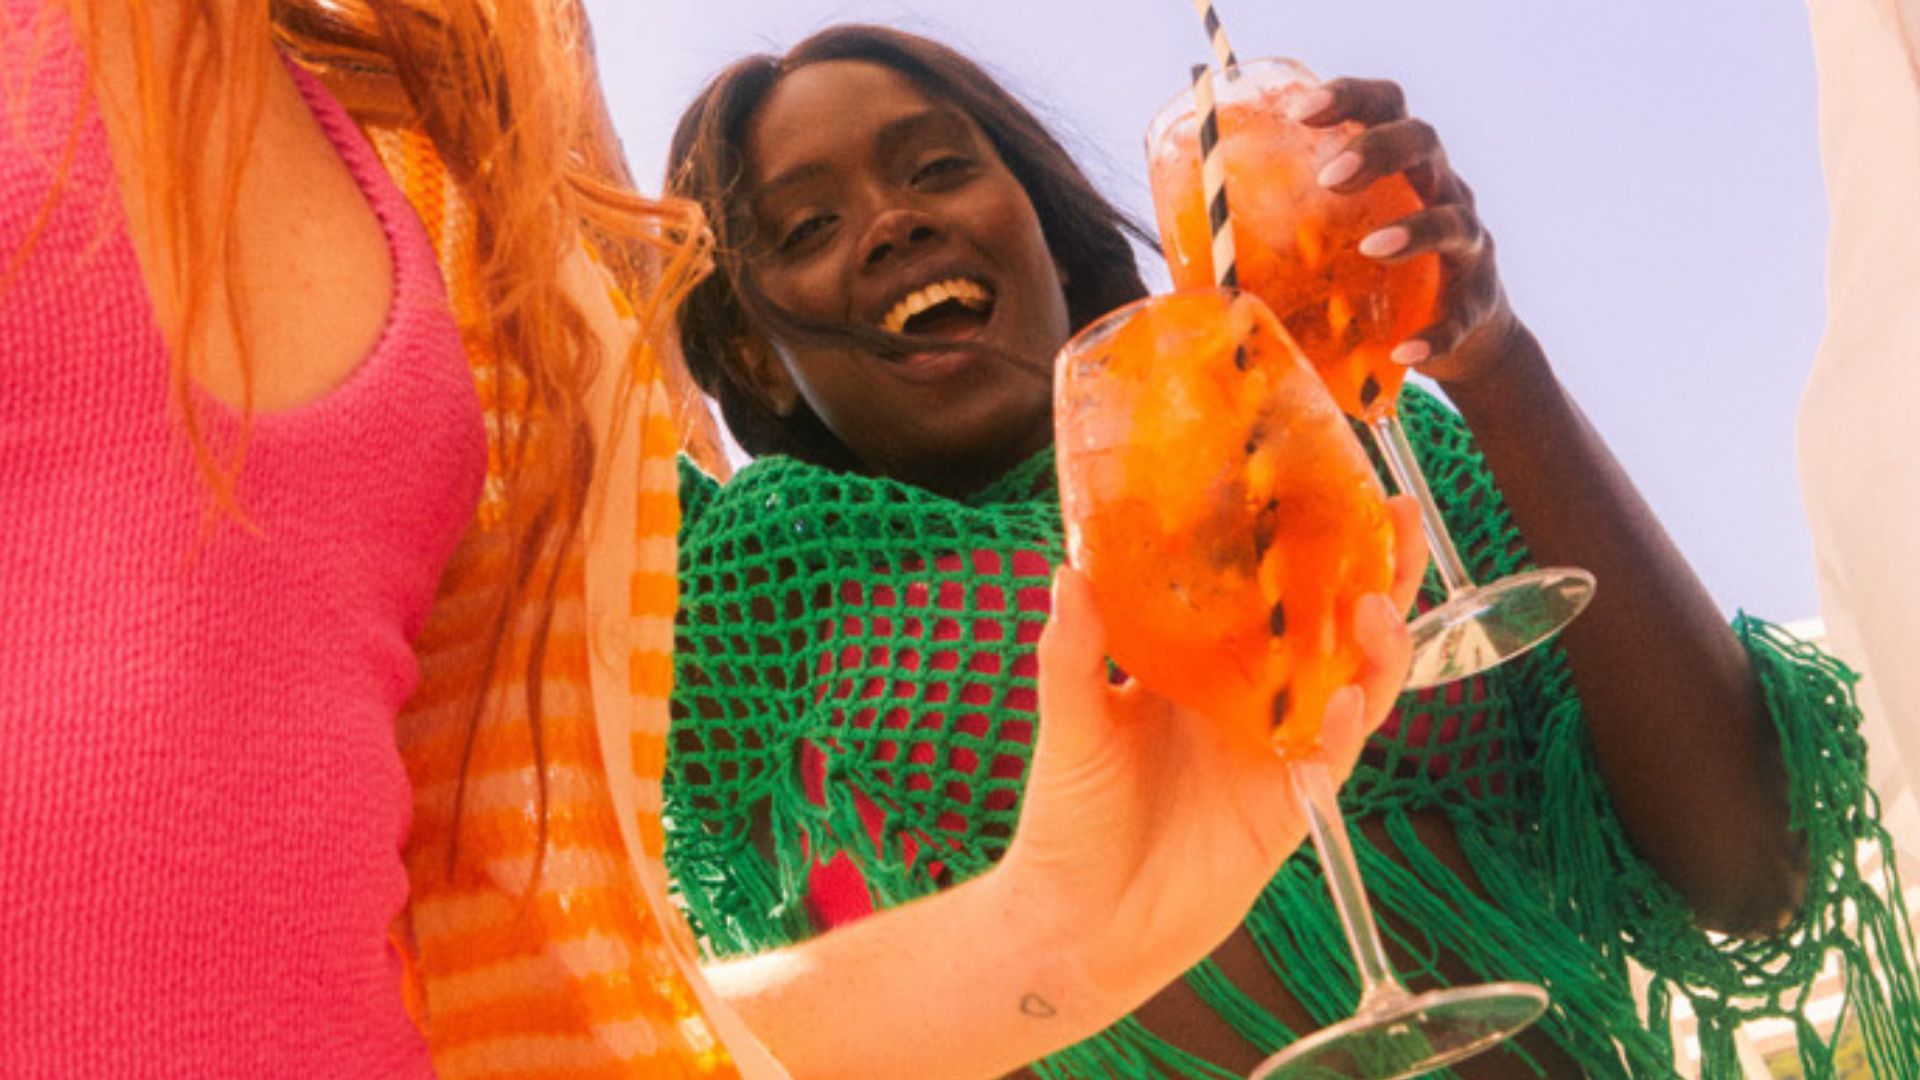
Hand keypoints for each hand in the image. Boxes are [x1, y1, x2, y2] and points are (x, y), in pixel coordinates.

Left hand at [996, 497, 1420, 1017]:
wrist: (1078, 919)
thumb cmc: (1072, 813)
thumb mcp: (1071, 719)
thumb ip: (1075, 651)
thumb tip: (1068, 567)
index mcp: (1207, 664)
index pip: (1270, 589)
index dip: (1306, 540)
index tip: (1327, 479)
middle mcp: (1254, 700)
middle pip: (1334, 627)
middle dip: (1376, 574)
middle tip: (1405, 518)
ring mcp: (1277, 752)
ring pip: (1352, 687)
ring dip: (1374, 647)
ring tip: (1376, 604)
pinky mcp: (1287, 809)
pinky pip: (1329, 763)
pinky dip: (1340, 731)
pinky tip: (1343, 703)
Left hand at [1292, 78, 1525, 385]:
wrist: (1461, 335)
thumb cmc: (1380, 276)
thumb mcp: (1335, 248)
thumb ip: (1277, 252)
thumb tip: (1194, 284)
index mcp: (1398, 165)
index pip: (1384, 105)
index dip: (1348, 97)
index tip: (1300, 111)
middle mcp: (1440, 190)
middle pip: (1423, 141)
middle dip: (1378, 149)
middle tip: (1330, 177)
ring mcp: (1466, 243)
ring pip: (1454, 220)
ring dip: (1416, 229)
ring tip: (1373, 248)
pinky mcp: (1478, 300)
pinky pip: (1463, 313)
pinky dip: (1436, 332)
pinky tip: (1405, 352)